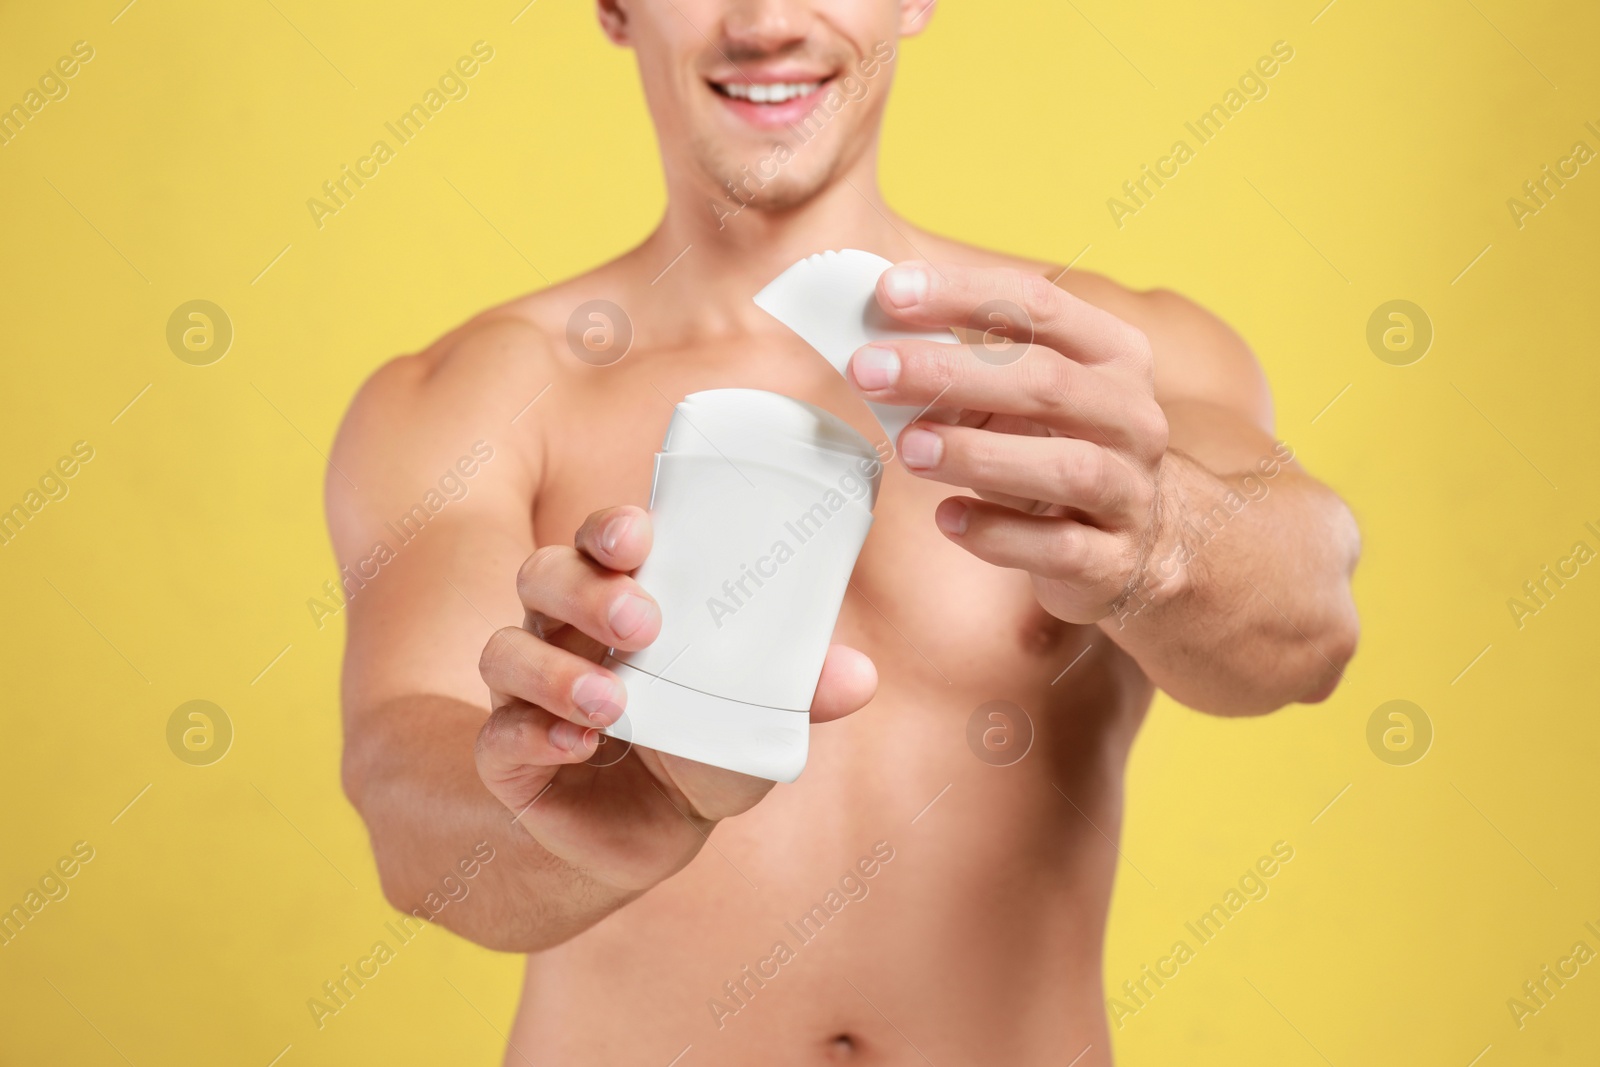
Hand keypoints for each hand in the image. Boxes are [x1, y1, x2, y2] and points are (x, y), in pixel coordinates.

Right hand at [475, 505, 876, 890]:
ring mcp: (526, 692)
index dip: (609, 529)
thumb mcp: (753, 722)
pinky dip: (535, 734)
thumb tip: (859, 675)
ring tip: (615, 702)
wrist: (642, 840)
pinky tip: (575, 744)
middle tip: (642, 619)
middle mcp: (560, 632)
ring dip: (557, 671)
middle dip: (585, 589)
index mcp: (616, 601)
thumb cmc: (697, 749)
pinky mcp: (507, 756)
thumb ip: (798, 694)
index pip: (599, 542)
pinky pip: (499, 735)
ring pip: (506, 650)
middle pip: (542, 577)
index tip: (640, 534)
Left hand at [849, 262, 1170, 623]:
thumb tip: (878, 347)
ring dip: (978, 453)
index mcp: (1112, 354)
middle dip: (949, 372)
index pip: (1039, 305)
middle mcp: (1131, 416)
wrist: (1138, 543)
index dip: (962, 293)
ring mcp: (1129, 491)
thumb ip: (968, 367)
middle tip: (871, 370)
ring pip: (1066, 466)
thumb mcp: (1027, 396)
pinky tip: (948, 518)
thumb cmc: (1061, 448)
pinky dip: (997, 533)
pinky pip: (1057, 546)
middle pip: (1046, 382)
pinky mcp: (1113, 559)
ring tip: (908, 447)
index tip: (890, 291)